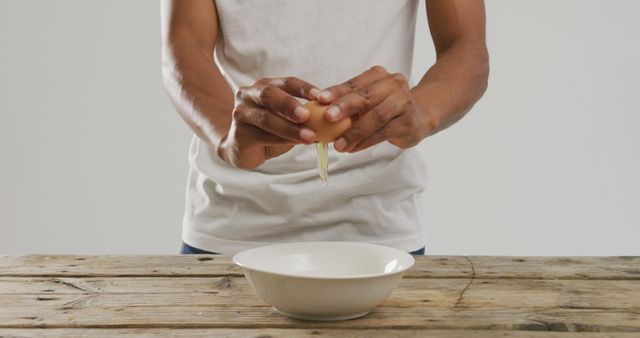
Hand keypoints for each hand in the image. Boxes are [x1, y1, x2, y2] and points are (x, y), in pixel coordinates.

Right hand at [221, 77, 320, 168]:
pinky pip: (262, 136)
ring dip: (290, 128)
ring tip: (309, 136)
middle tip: (306, 115)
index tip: (322, 96)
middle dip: (289, 104)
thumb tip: (332, 117)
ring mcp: (241, 113)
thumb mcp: (287, 118)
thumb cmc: (270, 130)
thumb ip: (304, 115)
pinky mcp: (238, 133)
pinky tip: (295, 144)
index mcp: (265, 86)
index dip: (304, 88)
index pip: (287, 82)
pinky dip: (281, 140)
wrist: (243, 149)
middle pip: (269, 95)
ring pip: (266, 119)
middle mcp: (249, 95)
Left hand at [317, 66, 436, 152]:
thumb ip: (348, 105)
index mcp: (378, 75)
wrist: (418, 117)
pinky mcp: (409, 121)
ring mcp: (404, 101)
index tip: (320, 99)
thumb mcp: (367, 101)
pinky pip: (383, 132)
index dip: (337, 91)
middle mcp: (393, 84)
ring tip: (339, 144)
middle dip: (345, 107)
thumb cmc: (385, 107)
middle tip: (328, 118)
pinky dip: (365, 142)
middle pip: (366, 96)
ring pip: (376, 116)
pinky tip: (353, 148)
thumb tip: (319, 115)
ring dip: (355, 132)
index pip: (354, 83)